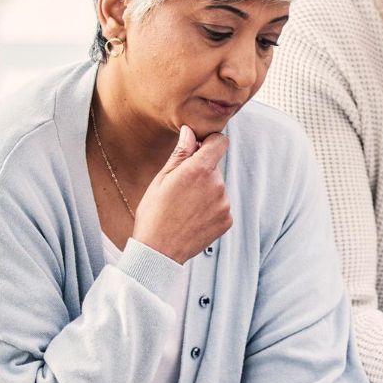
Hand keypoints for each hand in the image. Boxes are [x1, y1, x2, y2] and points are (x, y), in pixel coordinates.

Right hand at [132, 126, 231, 264]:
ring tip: (184, 206)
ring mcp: (224, 204)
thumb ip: (181, 153)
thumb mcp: (162, 179)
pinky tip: (192, 217)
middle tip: (180, 188)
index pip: (220, 142)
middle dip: (201, 171)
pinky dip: (210, 208)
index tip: (199, 148)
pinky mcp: (227, 220)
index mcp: (199, 170)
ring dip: (205, 191)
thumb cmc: (154, 214)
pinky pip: (221, 205)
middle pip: (215, 167)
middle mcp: (217, 185)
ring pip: (217, 187)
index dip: (210, 142)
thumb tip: (190, 132)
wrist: (159, 251)